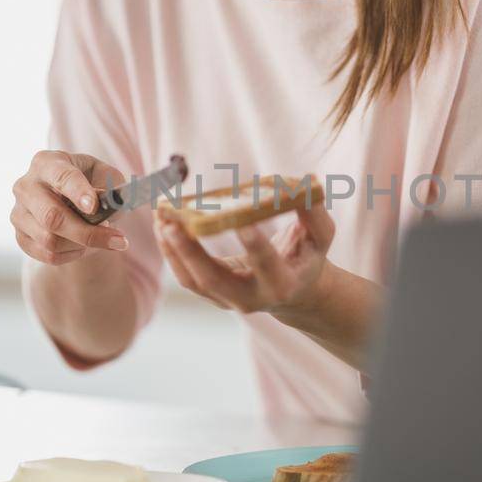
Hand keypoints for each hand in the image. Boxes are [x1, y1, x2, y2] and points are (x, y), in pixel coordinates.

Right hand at [11, 150, 131, 265]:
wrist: (68, 199)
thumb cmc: (88, 181)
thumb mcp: (103, 174)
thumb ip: (109, 186)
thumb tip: (111, 203)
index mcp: (46, 162)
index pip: (61, 177)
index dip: (78, 192)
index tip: (94, 208)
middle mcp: (26, 186)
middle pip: (52, 217)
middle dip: (88, 233)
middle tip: (119, 240)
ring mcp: (19, 213)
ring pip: (50, 241)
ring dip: (83, 245)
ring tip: (101, 239)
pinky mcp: (20, 236)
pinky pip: (48, 255)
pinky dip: (72, 255)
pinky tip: (84, 246)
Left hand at [154, 177, 336, 318]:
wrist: (296, 292)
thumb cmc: (306, 256)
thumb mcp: (320, 237)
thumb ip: (314, 212)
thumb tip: (305, 181)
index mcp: (282, 284)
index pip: (266, 265)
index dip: (254, 245)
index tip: (241, 221)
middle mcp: (252, 299)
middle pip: (215, 280)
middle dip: (191, 253)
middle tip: (172, 223)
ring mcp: (228, 300)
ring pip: (193, 280)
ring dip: (172, 249)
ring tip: (161, 217)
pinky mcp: (212, 295)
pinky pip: (186, 276)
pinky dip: (171, 251)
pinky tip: (162, 224)